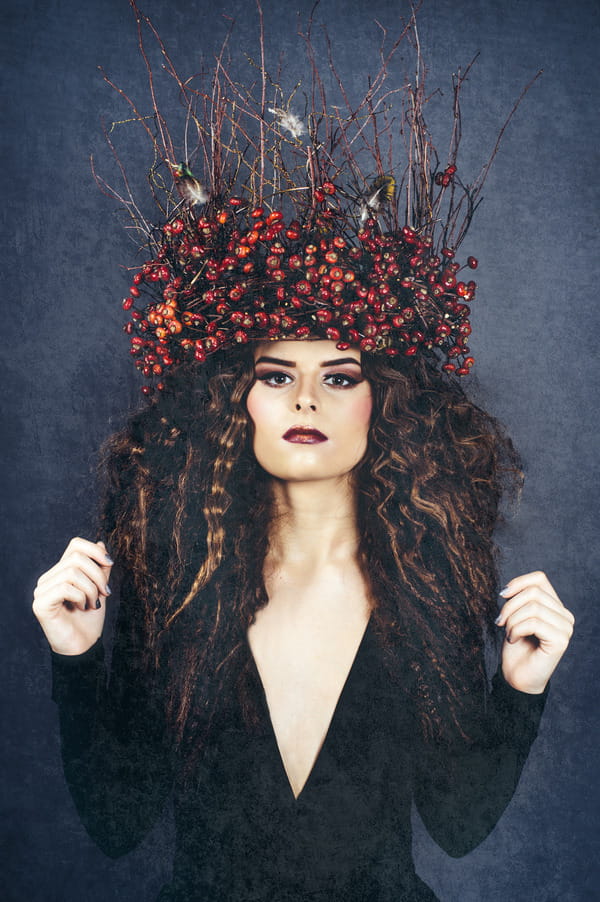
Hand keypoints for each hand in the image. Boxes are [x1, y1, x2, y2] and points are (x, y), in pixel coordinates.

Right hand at [32, 537, 112, 655]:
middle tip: (105, 593)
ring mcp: (41, 591)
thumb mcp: (100, 588)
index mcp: (60, 572)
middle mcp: (48, 579)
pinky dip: (81, 597)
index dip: (95, 550)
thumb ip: (99, 568)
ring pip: (72, 572)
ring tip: (94, 604)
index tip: (110, 563)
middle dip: (98, 575)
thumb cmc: (90, 619)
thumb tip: (100, 544)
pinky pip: (65, 587)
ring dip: (91, 589)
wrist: (83, 646)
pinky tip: (82, 608)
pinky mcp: (40, 604)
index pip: (75, 545)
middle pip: (76, 557)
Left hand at [496, 571, 573, 693]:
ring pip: (533, 607)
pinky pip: (533, 623)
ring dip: (512, 620)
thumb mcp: (515, 616)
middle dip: (510, 606)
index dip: (518, 582)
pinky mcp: (560, 641)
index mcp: (555, 606)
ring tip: (509, 634)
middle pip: (533, 592)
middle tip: (500, 622)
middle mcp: (565, 616)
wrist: (517, 677)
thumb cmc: (516, 647)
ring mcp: (565, 628)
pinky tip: (513, 640)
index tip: (502, 595)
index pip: (539, 578)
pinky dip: (516, 630)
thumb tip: (510, 588)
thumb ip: (519, 599)